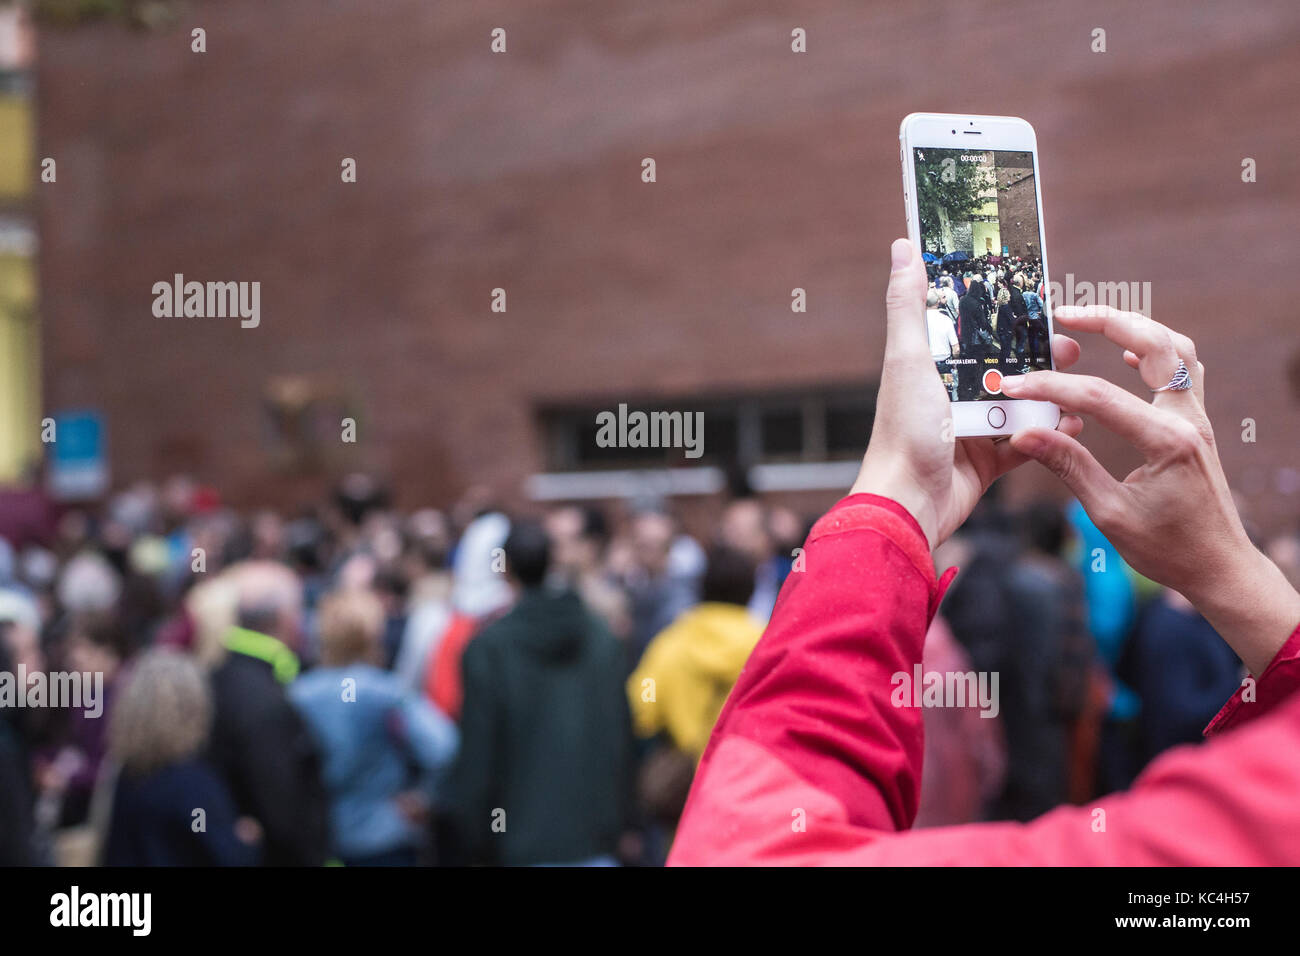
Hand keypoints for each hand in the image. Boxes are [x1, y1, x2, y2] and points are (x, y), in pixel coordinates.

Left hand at [851, 239, 1083, 547]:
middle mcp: (949, 394)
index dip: (1004, 313)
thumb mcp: (907, 360)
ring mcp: (969, 428)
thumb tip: (903, 245)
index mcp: (929, 367)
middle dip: (1040, 355)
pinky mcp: (986, 462)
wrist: (909, 505)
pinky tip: (1073, 424)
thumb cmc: (904, 432)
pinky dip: (1050, 433)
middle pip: (1004, 365)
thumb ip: (908, 305)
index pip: (972, 329)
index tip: (1040, 299)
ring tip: (1080, 387)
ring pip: (1020, 403)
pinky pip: (1027, 442)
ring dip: (1051, 394)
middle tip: (1072, 349)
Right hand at [1001, 304, 1299, 674]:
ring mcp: (1198, 419)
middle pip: (1155, 345)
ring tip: (1094, 322)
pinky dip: (1156, 353)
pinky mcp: (1197, 425)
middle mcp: (1189, 420)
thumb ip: (1068, 466)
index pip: (1100, 398)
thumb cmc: (1168, 550)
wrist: (1219, 568)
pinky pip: (1184, 371)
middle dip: (1109, 321)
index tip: (1014, 386)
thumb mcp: (1109, 514)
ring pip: (1177, 349)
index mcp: (1167, 442)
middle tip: (1064, 315)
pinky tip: (1128, 353)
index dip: (1051, 388)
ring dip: (1137, 328)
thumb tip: (1024, 436)